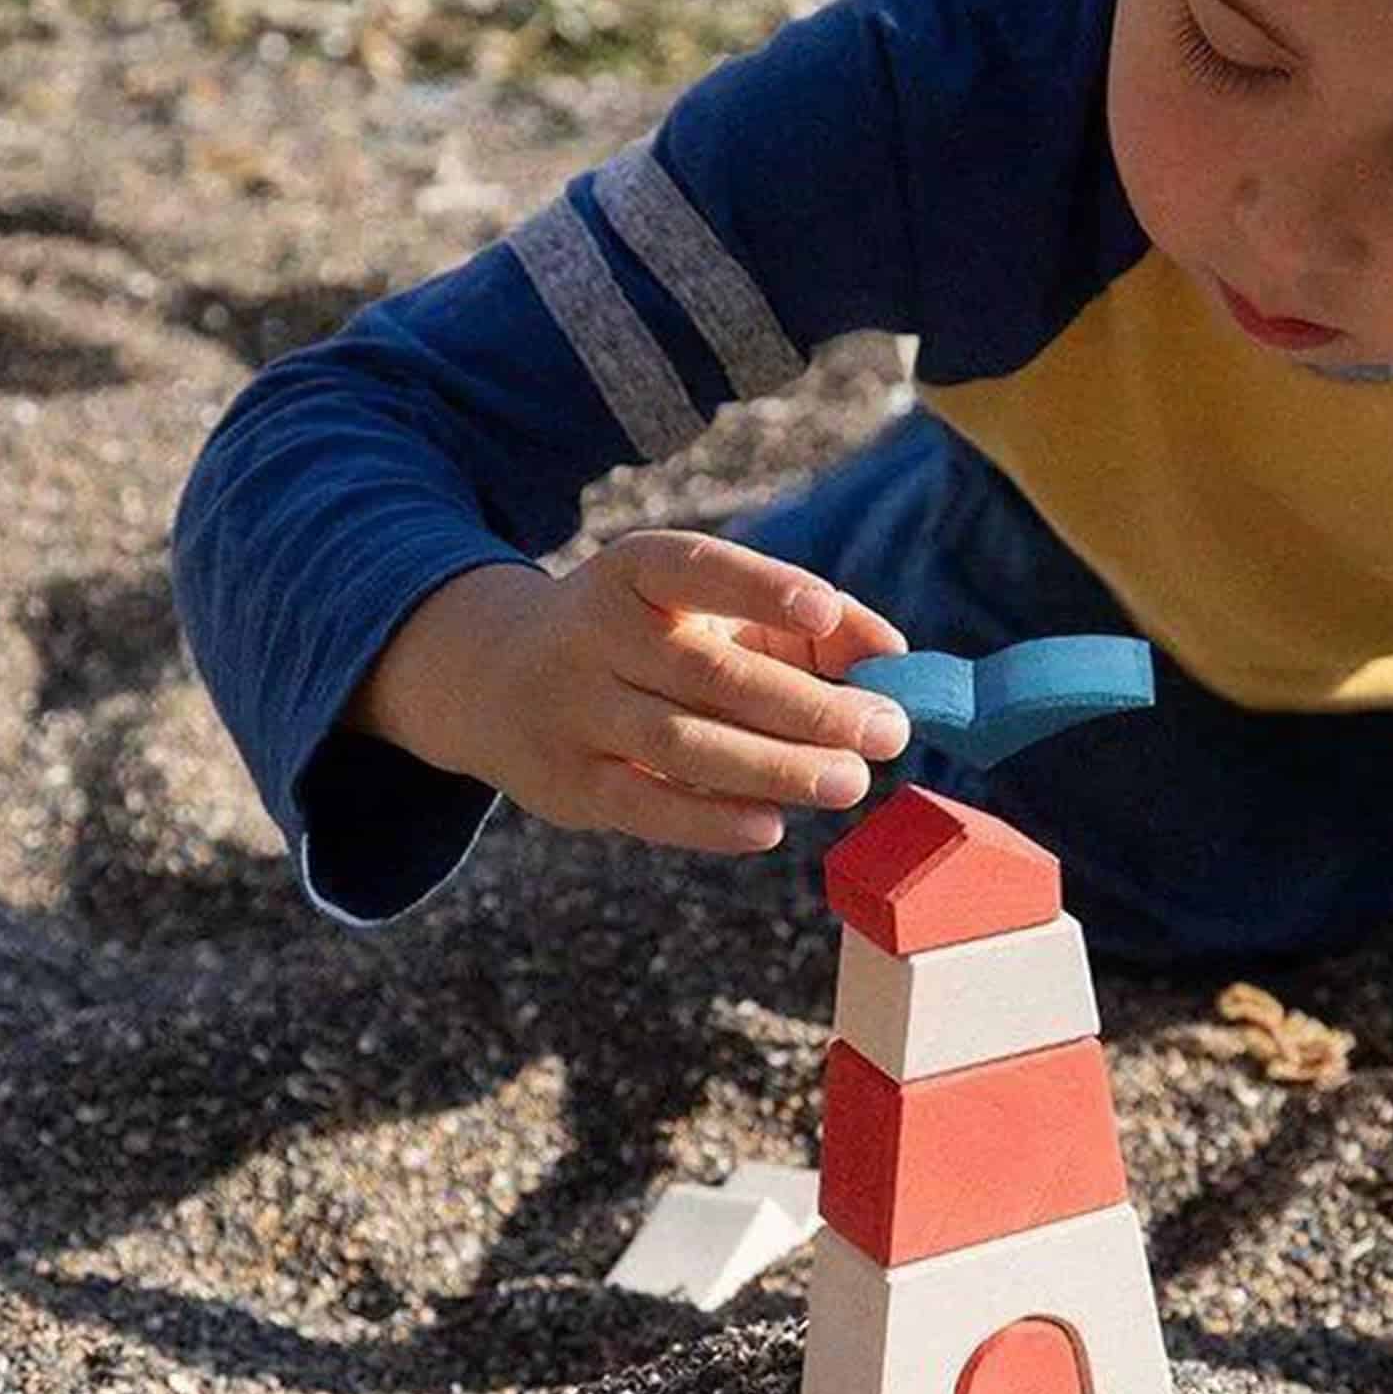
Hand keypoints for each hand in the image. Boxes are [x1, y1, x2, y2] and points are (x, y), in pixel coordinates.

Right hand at [349, 531, 910, 851]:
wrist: (498, 678)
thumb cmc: (649, 640)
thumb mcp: (709, 610)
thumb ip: (806, 626)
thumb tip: (894, 657)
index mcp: (634, 572)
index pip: (695, 567)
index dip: (759, 587)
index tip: (825, 611)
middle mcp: (594, 633)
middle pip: (707, 672)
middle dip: (807, 706)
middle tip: (887, 732)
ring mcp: (574, 710)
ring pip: (681, 743)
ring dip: (773, 768)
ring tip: (850, 782)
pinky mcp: (568, 783)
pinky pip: (643, 805)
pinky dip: (708, 820)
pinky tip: (770, 825)